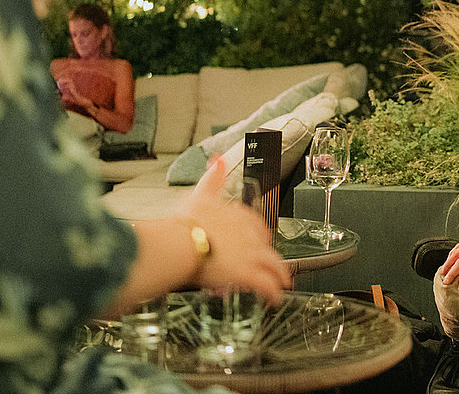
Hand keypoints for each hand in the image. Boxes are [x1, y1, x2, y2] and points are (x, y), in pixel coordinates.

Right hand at [181, 157, 293, 303]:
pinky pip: (266, 285)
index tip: (255, 243)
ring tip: (281, 283)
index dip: (256, 236)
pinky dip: (273, 292)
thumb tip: (217, 159)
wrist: (177, 244)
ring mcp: (250, 253)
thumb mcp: (198, 194)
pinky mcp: (247, 274)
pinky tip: (274, 298)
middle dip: (269, 254)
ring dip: (279, 275)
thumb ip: (211, 178)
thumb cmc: (181, 224)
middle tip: (268, 265)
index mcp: (238, 214)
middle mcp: (248, 233)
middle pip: (267, 244)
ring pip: (274, 264)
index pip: (255, 224)